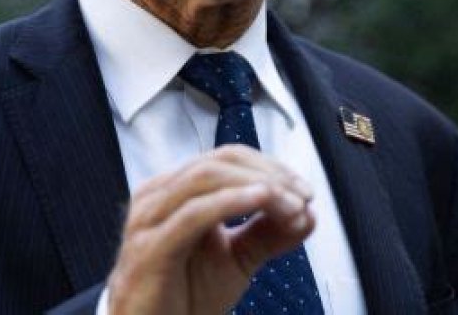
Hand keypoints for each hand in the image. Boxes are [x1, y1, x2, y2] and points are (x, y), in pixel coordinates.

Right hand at [107, 144, 314, 314]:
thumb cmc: (186, 300)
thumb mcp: (237, 260)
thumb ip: (269, 234)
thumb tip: (309, 213)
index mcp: (175, 189)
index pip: (227, 158)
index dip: (269, 166)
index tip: (305, 190)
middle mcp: (158, 195)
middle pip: (220, 161)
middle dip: (268, 173)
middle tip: (303, 196)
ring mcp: (149, 218)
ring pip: (208, 178)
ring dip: (258, 185)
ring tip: (291, 204)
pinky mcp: (149, 248)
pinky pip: (194, 213)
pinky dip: (232, 201)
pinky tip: (263, 202)